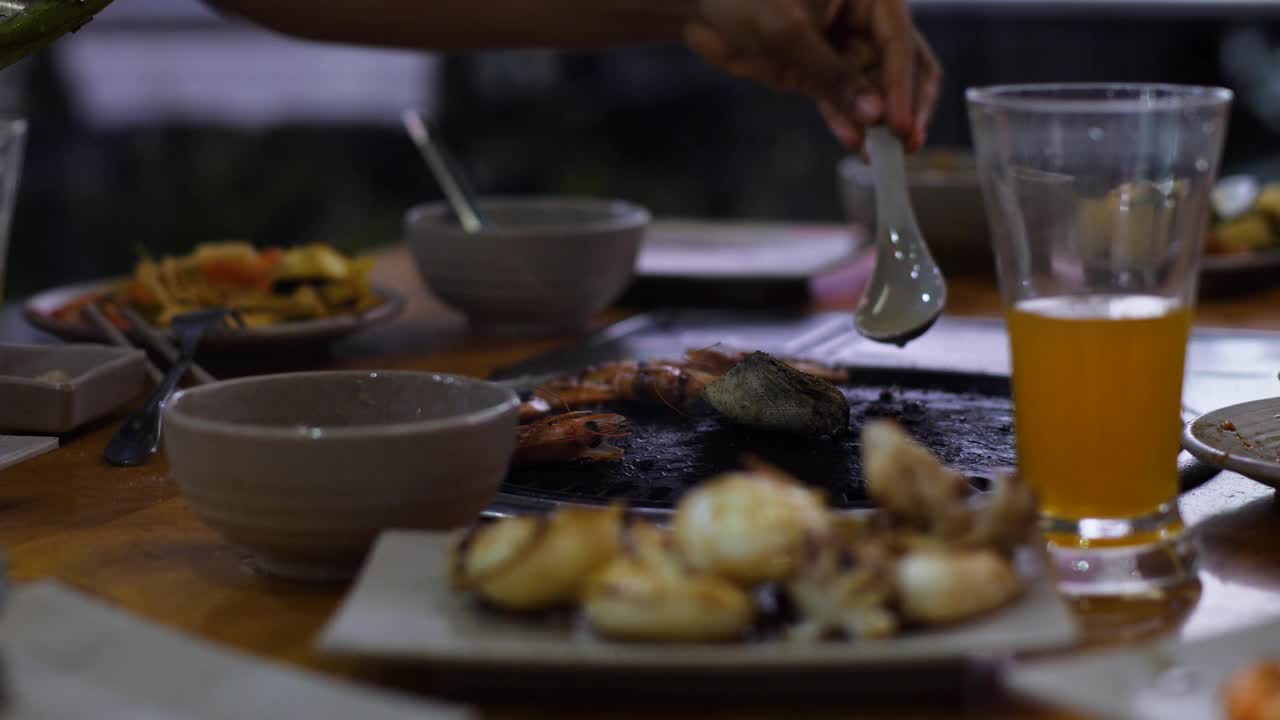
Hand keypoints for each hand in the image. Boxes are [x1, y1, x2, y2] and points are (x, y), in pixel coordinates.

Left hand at [684, 0, 940, 150]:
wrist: (699, 6)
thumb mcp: (788, 31)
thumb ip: (831, 74)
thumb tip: (874, 114)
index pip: (899, 42)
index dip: (903, 86)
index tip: (902, 125)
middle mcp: (861, 18)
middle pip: (900, 66)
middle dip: (905, 105)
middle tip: (906, 144)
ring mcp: (840, 47)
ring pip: (873, 88)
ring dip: (877, 121)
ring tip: (883, 156)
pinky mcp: (817, 71)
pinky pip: (841, 100)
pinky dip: (846, 121)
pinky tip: (854, 143)